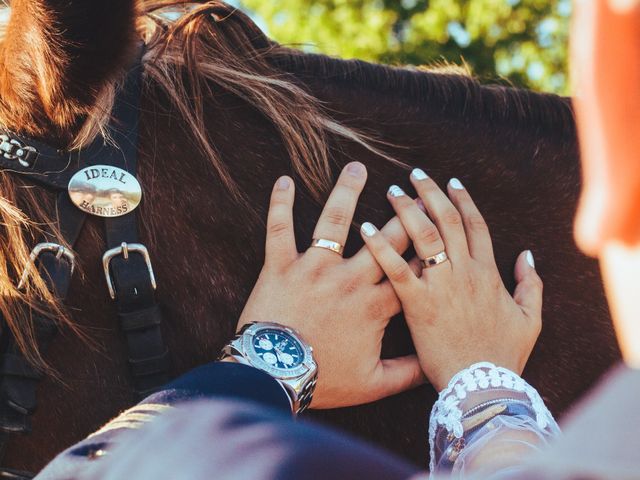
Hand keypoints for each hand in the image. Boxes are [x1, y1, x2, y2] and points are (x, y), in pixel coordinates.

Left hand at [236, 163, 424, 407]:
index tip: (441, 227)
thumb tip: (433, 365)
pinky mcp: (280, 266)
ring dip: (347, 191)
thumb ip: (406, 373)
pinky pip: (279, 228)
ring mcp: (313, 269)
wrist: (273, 376)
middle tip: (414, 189)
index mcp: (374, 306)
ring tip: (357, 167)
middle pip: (384, 237)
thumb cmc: (322, 380)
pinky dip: (280, 203)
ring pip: (334, 221)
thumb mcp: (372, 384)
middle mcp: (349, 279)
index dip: (429, 249)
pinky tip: (284, 180)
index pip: (411, 270)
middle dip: (403, 211)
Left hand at [360, 170, 542, 390]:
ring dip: (407, 209)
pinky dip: (381, 245)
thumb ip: (532, 285)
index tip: (450, 182)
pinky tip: (366, 228)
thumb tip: (528, 256)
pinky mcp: (417, 303)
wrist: (481, 388)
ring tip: (392, 190)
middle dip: (431, 194)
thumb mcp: (530, 320)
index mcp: (489, 274)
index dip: (463, 201)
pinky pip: (396, 267)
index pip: (475, 226)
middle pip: (447, 221)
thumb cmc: (503, 357)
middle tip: (416, 174)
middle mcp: (465, 272)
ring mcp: (441, 286)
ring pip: (424, 236)